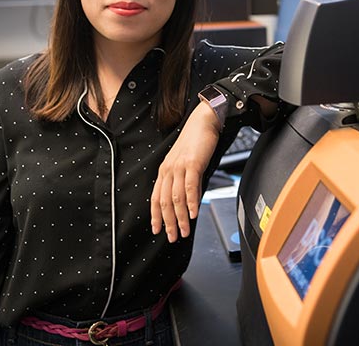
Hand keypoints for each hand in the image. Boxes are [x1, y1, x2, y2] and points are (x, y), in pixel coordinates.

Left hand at [151, 102, 221, 241]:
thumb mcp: (186, 164)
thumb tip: (190, 202)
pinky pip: (190, 187)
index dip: (155, 216)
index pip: (155, 198)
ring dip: (180, 217)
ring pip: (176, 198)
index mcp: (164, 171)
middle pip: (164, 202)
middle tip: (172, 237)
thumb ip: (186, 183)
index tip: (157, 230)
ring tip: (184, 231)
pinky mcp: (192, 164)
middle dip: (168, 222)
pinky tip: (194, 214)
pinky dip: (191, 203)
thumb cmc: (195, 142)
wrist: (203, 122)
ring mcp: (179, 167)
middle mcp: (168, 170)